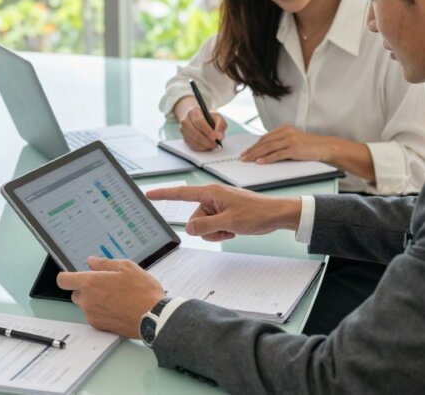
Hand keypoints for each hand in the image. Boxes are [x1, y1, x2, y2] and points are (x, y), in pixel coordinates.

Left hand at [56, 257, 165, 338]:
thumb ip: (105, 263)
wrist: (153, 317)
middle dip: (86, 288)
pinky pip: (94, 315)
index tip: (74, 275)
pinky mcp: (99, 326)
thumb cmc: (142, 291)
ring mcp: (92, 315)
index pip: (63, 280)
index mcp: (91, 283)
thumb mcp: (127, 267)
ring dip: (94, 300)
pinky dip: (102, 311)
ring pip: (86, 305)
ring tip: (116, 296)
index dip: (67, 276)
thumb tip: (91, 261)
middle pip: (75, 293)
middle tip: (106, 284)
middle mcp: (87, 300)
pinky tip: (118, 307)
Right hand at [145, 184, 300, 240]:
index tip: (149, 194)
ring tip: (232, 228)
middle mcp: (213, 197)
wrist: (275, 215)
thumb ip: (206, 226)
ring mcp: (219, 205)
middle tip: (225, 227)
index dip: (164, 194)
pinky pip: (213, 226)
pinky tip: (234, 229)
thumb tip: (190, 228)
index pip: (181, 193)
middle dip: (206, 228)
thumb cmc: (257, 213)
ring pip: (204, 225)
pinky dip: (221, 231)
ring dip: (216, 231)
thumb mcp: (229, 222)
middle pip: (194, 218)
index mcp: (211, 192)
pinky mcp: (224, 212)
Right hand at [175, 96, 226, 150]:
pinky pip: (193, 146)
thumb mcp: (217, 117)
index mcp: (194, 112)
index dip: (208, 131)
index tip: (216, 138)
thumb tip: (220, 136)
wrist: (198, 118)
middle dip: (207, 141)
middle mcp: (186, 121)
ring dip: (205, 145)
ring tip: (213, 145)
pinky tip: (207, 146)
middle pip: (196, 133)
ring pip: (194, 141)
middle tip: (216, 144)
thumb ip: (221, 125)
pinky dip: (202, 148)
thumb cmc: (209, 118)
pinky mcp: (184, 138)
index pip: (199, 122)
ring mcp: (183, 130)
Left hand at [240, 124, 331, 163]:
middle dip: (252, 150)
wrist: (325, 146)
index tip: (246, 151)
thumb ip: (280, 142)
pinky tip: (260, 162)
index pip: (265, 137)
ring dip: (256, 154)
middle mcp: (286, 132)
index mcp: (284, 128)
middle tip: (242, 157)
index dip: (254, 145)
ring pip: (268, 148)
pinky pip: (277, 154)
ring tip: (247, 160)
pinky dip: (267, 159)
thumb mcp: (293, 140)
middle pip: (264, 142)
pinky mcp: (294, 149)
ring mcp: (290, 140)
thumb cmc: (309, 146)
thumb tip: (264, 151)